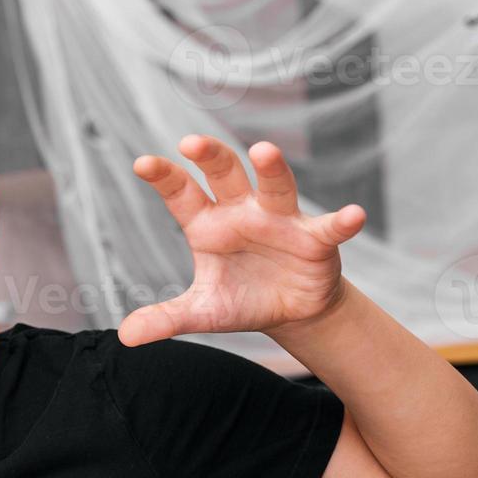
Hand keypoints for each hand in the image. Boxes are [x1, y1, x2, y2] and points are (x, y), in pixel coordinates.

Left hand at [120, 135, 365, 346]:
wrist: (289, 312)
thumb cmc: (241, 299)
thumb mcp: (201, 312)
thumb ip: (165, 318)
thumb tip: (124, 336)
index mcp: (207, 224)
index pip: (181, 194)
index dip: (163, 177)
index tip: (141, 163)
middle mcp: (241, 211)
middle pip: (224, 175)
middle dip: (211, 156)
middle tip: (190, 141)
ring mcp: (280, 220)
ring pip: (274, 186)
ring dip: (271, 169)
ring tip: (263, 150)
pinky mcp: (315, 239)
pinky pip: (329, 226)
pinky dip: (342, 222)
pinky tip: (353, 216)